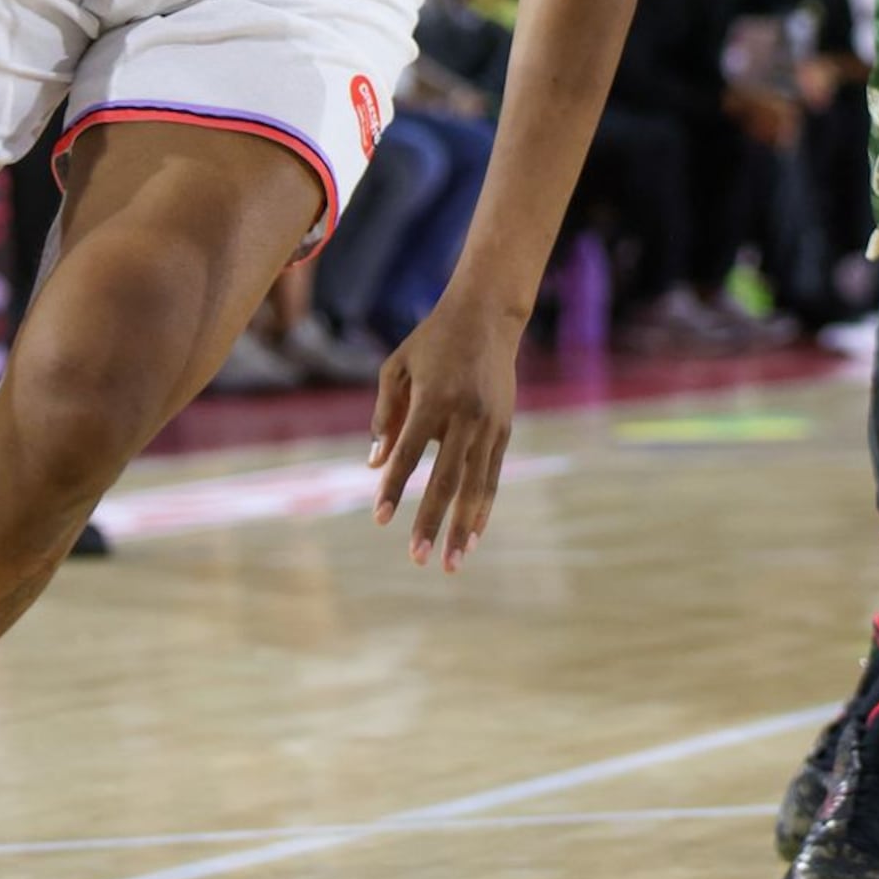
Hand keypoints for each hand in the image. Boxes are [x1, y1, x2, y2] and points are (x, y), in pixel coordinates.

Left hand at [368, 293, 519, 573]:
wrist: (487, 316)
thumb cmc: (432, 341)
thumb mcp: (396, 368)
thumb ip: (384, 416)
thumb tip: (374, 466)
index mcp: (433, 398)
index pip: (409, 453)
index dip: (394, 488)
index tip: (379, 518)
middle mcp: (464, 415)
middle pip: (446, 479)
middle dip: (430, 521)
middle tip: (416, 558)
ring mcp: (489, 424)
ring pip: (475, 486)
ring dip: (462, 527)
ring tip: (450, 562)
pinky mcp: (505, 429)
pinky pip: (492, 476)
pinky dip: (482, 508)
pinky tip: (472, 535)